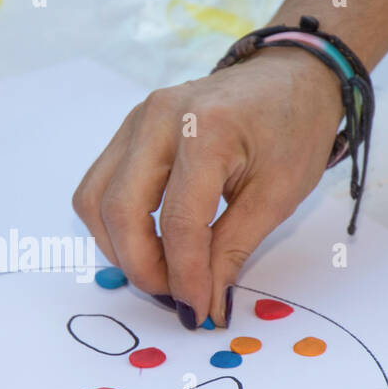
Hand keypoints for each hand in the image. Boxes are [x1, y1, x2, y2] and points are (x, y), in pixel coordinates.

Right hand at [72, 46, 343, 329]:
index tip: (199, 311)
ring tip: (162, 271)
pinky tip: (150, 242)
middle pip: (120, 211)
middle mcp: (158, 118)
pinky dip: (116, 225)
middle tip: (176, 297)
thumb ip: (233, 250)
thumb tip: (206, 305)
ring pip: (95, 201)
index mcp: (206, 129)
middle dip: (142, 267)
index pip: (179, 221)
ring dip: (120, 249)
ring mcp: (135, 120)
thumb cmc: (293, 129)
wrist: (290, 77)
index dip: (184, 276)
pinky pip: (99, 187)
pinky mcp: (126, 131)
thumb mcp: (278, 196)